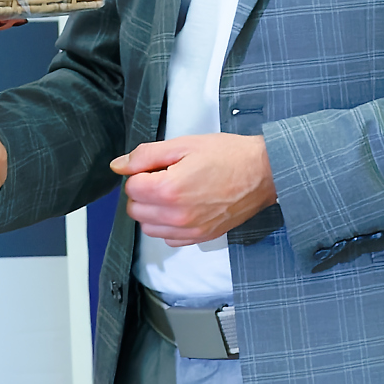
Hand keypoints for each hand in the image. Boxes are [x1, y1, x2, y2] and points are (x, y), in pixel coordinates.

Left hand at [111, 134, 275, 248]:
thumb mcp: (184, 144)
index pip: (131, 187)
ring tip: (174, 193)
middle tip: (165, 177)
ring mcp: (190, 230)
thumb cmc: (229, 156)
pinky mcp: (201, 237)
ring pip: (148, 228)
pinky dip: (168, 225)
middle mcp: (177, 215)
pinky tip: (182, 208)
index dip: (140, 172)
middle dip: (143, 192)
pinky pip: (168, 239)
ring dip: (153, 211)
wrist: (264, 172)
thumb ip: (146, 155)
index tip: (157, 166)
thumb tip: (119, 166)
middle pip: (135, 209)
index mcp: (170, 189)